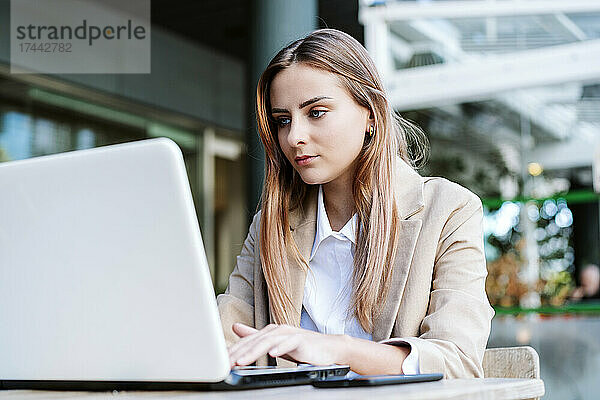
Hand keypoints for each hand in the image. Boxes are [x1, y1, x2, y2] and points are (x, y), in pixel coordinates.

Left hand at [228, 323, 345, 366]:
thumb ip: (255, 336)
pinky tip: (272, 354)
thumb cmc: (302, 347)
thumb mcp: (275, 342)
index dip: (233, 351)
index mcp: (269, 331)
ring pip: (268, 341)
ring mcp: (290, 334)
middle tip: (225, 364)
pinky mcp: (302, 340)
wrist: (329, 348)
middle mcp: (277, 330)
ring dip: (254, 351)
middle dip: (238, 353)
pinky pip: (289, 343)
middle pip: (254, 341)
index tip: (219, 362)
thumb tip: (236, 328)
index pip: (247, 341)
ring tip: (242, 361)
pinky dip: (280, 348)